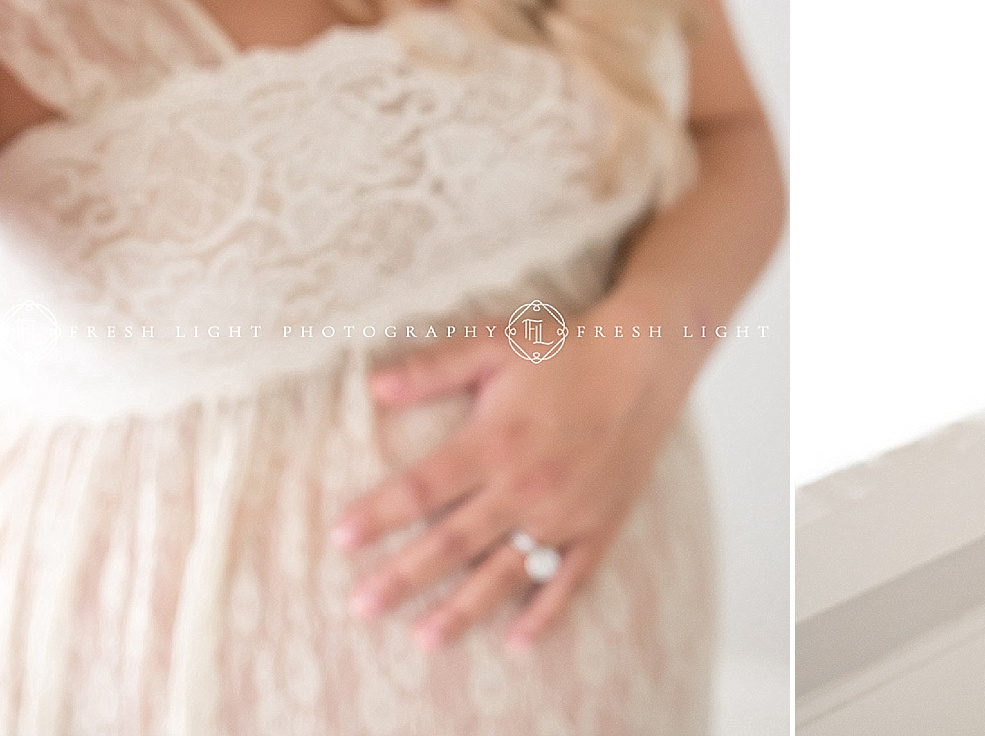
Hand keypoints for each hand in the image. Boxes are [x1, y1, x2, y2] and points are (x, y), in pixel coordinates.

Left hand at [328, 296, 695, 651]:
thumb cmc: (565, 348)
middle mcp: (528, 484)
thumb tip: (374, 385)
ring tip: (424, 640)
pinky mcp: (599, 524)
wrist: (645, 358)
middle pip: (454, 541)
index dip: (379, 514)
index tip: (339, 539)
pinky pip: (569, 580)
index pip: (424, 487)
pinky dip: (544, 613)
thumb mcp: (496, 343)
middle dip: (404, 577)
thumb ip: (435, 366)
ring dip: (463, 608)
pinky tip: (516, 641)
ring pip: (505, 572)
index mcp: (497, 440)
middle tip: (361, 608)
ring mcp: (565, 511)